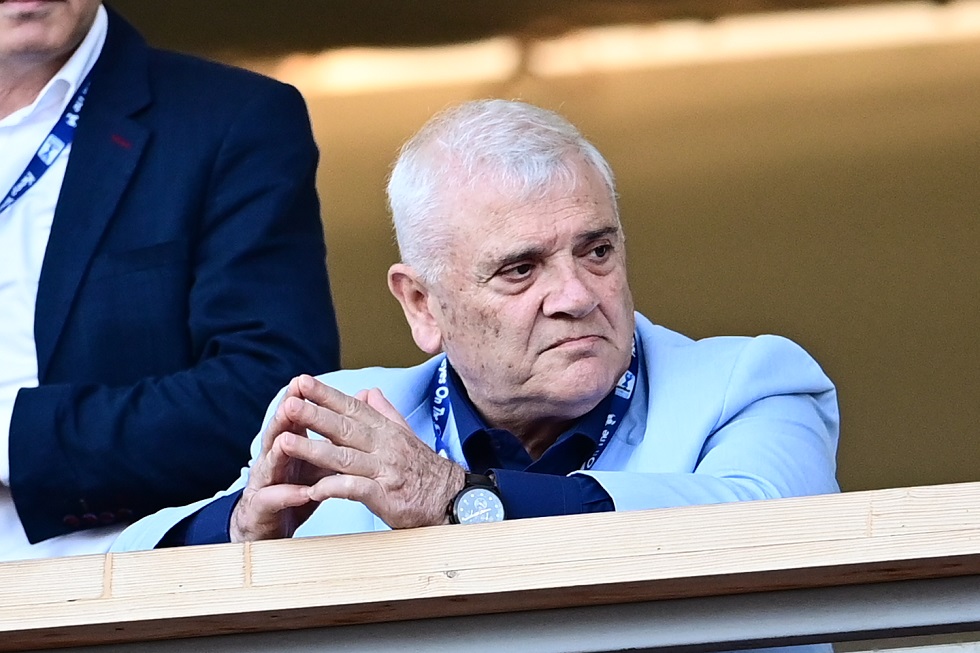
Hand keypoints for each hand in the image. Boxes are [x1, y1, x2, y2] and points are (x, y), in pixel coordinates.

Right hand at [230, 377, 332, 542]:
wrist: (269, 528)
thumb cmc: (295, 490)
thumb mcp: (315, 463)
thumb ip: (331, 440)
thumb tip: (353, 416)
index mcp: (287, 446)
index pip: (292, 419)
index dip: (298, 401)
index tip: (305, 381)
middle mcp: (272, 460)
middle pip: (277, 434)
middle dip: (284, 417)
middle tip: (292, 400)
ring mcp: (265, 484)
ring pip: (270, 464)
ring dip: (278, 451)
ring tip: (286, 440)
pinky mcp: (263, 509)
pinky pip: (275, 500)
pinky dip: (288, 495)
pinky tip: (302, 492)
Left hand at [276, 375, 465, 529]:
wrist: (454, 500)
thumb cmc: (426, 471)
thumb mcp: (406, 436)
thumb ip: (385, 413)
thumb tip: (366, 391)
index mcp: (387, 431)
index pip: (353, 407)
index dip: (326, 395)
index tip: (301, 382)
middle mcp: (385, 447)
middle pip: (344, 428)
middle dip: (313, 414)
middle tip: (287, 403)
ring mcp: (385, 471)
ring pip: (344, 457)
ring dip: (312, 449)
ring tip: (284, 442)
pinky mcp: (387, 498)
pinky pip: (356, 490)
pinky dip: (334, 488)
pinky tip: (312, 488)